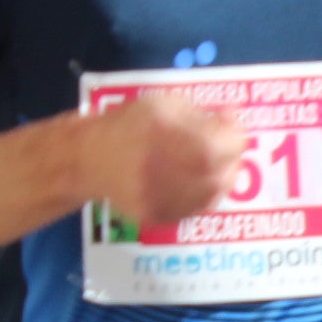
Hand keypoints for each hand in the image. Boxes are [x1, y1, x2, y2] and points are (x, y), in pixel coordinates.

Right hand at [67, 93, 244, 232]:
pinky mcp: (161, 217)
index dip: (234, 132)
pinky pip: (194, 209)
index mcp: (183, 140)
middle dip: (229, 157)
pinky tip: (192, 180)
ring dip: (218, 177)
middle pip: (226, 172)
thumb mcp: (166, 104)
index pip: (231, 144)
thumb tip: (231, 121)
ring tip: (207, 163)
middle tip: (220, 146)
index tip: (228, 124)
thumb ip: (203, 114)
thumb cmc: (128, 124)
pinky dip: (201, 194)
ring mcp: (170, 201)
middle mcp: (180, 175)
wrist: (88, 158)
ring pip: (214, 195)